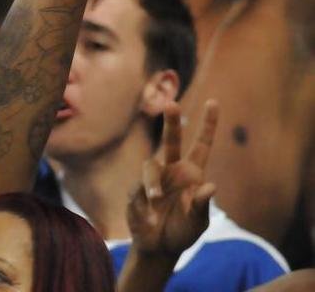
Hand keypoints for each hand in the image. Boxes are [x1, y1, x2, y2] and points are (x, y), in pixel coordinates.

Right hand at [127, 100, 218, 257]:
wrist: (159, 247)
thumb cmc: (183, 233)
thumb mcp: (198, 223)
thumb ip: (202, 205)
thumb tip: (211, 186)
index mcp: (192, 174)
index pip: (202, 145)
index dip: (208, 125)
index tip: (213, 102)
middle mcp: (173, 171)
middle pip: (171, 141)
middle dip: (172, 122)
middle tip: (172, 104)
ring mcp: (153, 179)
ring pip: (150, 166)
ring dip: (152, 182)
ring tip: (155, 200)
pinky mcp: (135, 189)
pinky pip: (137, 187)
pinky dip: (143, 202)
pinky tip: (148, 217)